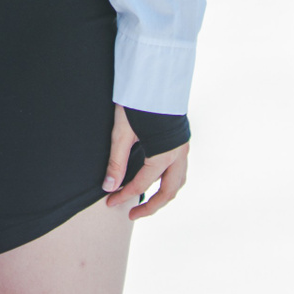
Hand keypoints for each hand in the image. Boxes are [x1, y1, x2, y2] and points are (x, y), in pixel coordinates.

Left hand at [102, 105, 189, 221]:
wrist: (154, 78)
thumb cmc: (138, 102)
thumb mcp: (122, 133)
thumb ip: (117, 162)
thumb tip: (109, 187)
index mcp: (164, 154)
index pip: (142, 184)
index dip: (125, 196)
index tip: (110, 202)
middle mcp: (178, 154)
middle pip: (168, 192)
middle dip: (150, 207)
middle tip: (132, 214)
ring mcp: (184, 148)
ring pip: (178, 182)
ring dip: (163, 196)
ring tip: (146, 202)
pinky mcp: (183, 142)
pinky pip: (180, 171)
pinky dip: (169, 182)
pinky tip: (157, 180)